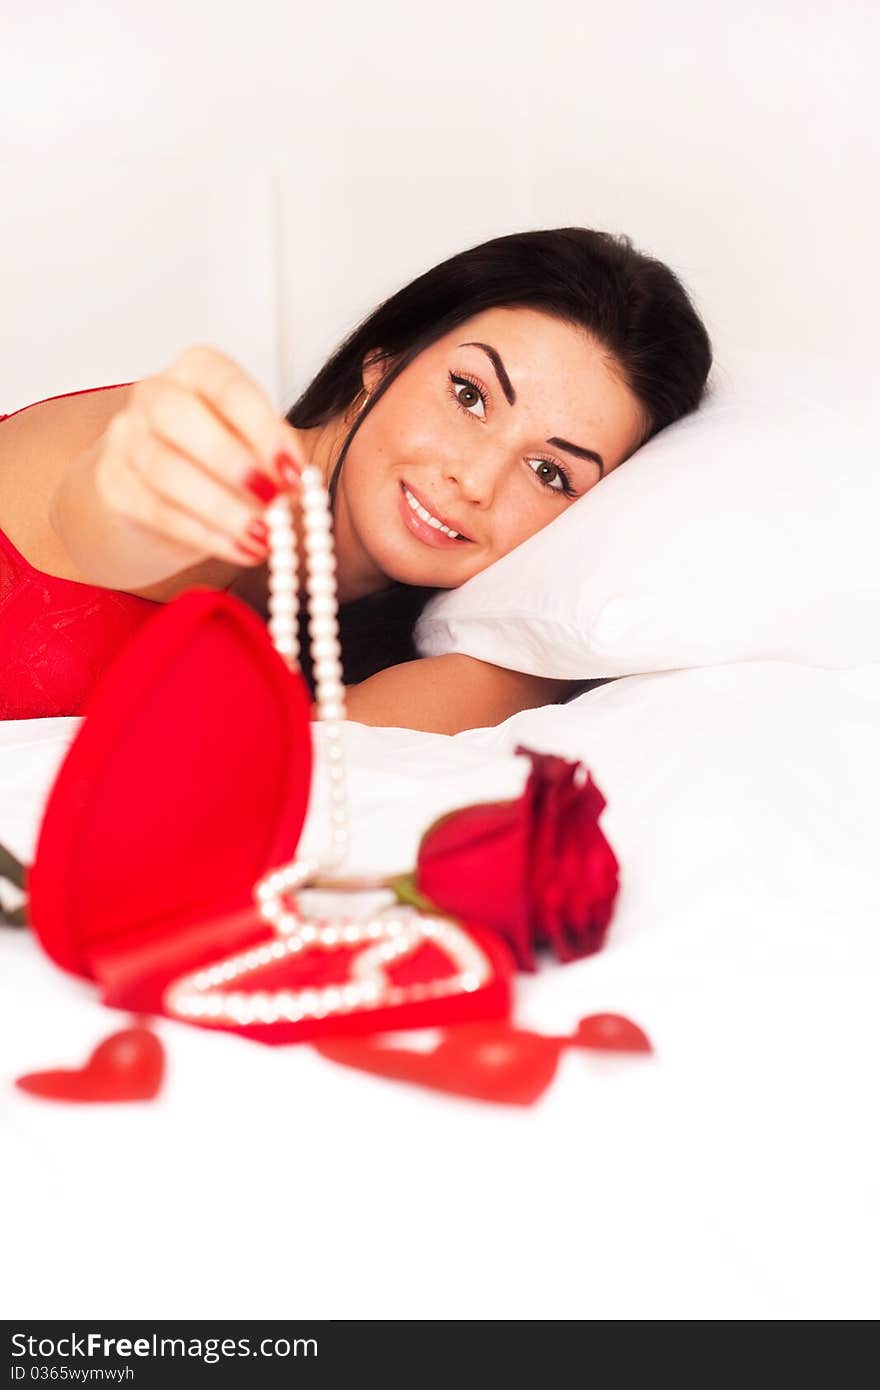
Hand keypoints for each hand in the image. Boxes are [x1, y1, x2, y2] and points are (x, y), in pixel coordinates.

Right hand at [92, 345, 307, 568]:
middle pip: (176, 415)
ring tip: (262, 535)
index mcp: (197, 370)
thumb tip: (293, 483)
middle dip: (229, 460)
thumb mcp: (256, 447)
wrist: (161, 494)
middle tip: (270, 499)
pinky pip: (156, 510)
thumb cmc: (218, 460)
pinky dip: (204, 534)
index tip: (292, 471)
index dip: (261, 428)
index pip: (226, 385)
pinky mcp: (113, 486)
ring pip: (164, 469)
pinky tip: (240, 549)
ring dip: (221, 507)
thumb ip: (275, 456)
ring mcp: (125, 438)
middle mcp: (153, 393)